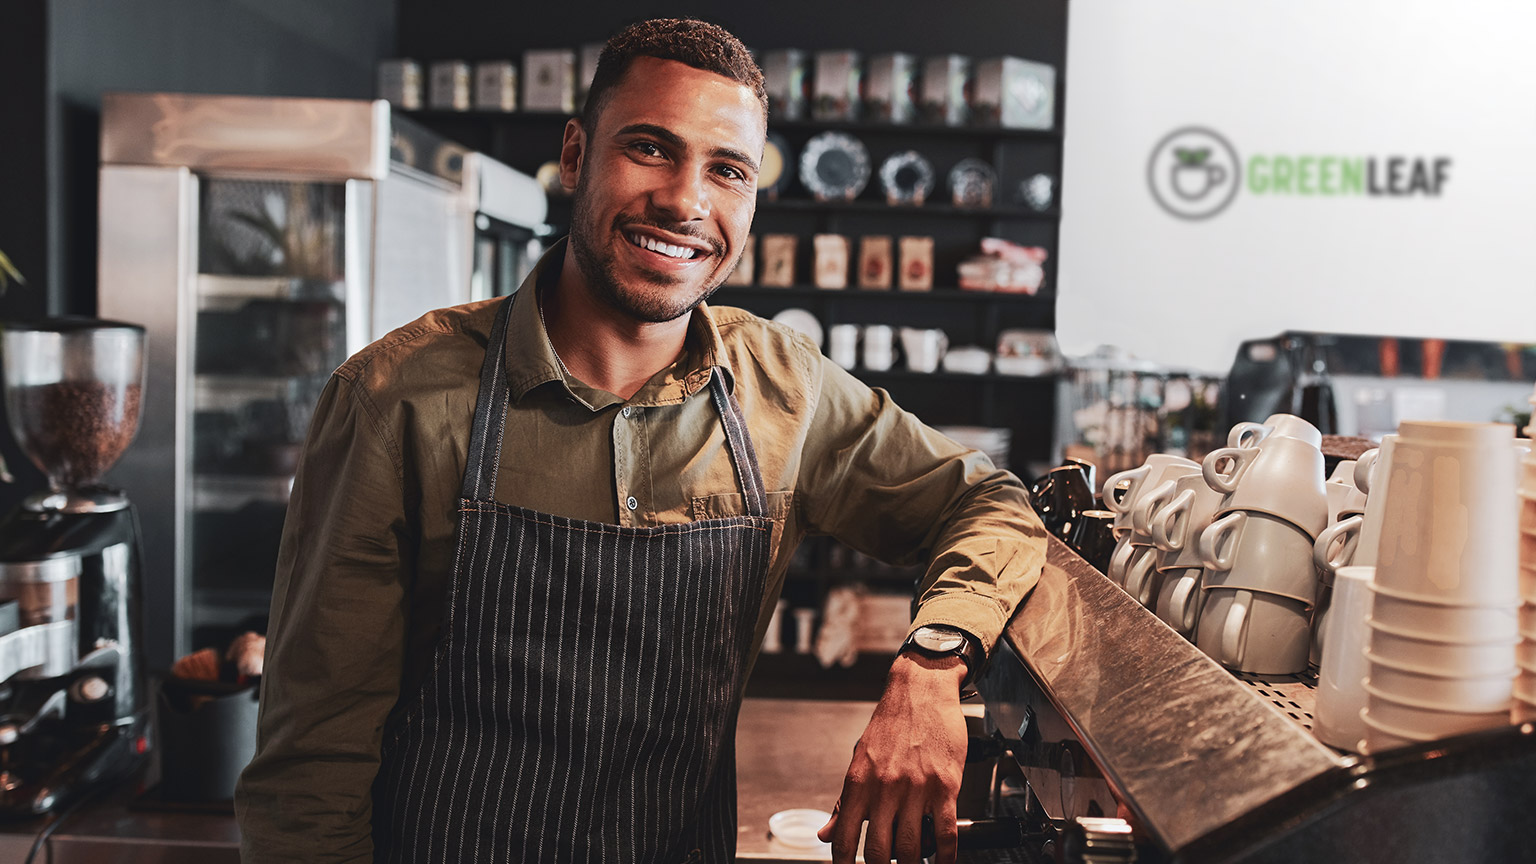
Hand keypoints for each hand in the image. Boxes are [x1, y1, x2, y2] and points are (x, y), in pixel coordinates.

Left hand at [817, 653, 967, 863]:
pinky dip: (946, 856)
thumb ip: (845, 801)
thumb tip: (825, 833)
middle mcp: (885, 787)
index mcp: (859, 782)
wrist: (921, 689)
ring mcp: (916, 788)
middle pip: (878, 851)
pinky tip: (943, 861)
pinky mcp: (945, 785)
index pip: (843, 837)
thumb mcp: (860, 759)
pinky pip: (946, 832)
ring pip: (912, 848)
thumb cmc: (891, 723)